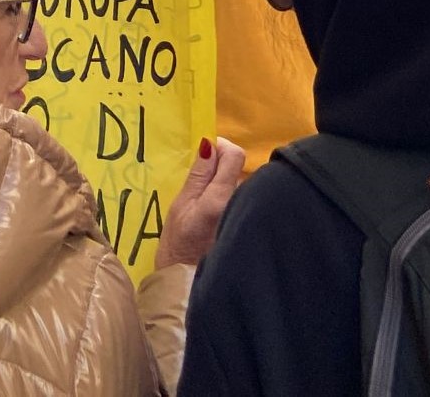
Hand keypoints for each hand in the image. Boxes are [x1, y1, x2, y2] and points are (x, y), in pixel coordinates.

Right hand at [155, 137, 244, 268]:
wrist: (186, 287)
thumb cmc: (177, 246)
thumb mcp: (180, 206)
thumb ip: (198, 175)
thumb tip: (210, 144)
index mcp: (220, 199)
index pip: (235, 156)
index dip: (221, 149)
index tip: (207, 156)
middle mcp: (241, 206)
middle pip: (239, 171)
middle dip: (222, 171)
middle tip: (202, 188)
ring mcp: (249, 219)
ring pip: (242, 187)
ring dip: (227, 189)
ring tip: (208, 208)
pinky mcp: (252, 229)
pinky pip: (244, 204)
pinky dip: (233, 204)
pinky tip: (219, 220)